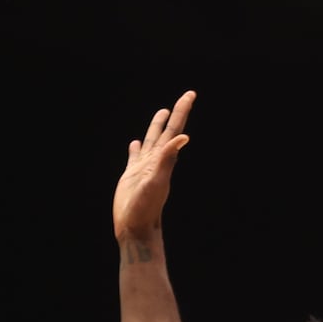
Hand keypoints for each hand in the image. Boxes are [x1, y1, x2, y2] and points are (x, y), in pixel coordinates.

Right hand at [113, 91, 193, 240]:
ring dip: (157, 126)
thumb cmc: (146, 207)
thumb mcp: (157, 180)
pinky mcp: (131, 176)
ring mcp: (144, 167)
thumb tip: (184, 137)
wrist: (135, 227)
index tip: (190, 94)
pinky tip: (135, 143)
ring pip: (152, 140)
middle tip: (186, 96)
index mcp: (164, 159)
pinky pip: (135, 157)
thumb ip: (168, 159)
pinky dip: (136, 148)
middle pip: (167, 131)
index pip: (175, 130)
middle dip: (176, 114)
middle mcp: (157, 161)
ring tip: (162, 112)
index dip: (182, 111)